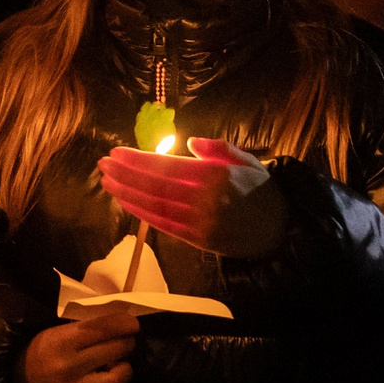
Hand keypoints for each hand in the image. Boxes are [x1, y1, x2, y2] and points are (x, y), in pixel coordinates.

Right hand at [20, 303, 137, 382]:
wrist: (22, 377)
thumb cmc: (47, 349)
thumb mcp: (60, 331)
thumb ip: (89, 327)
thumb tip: (123, 323)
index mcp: (62, 341)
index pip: (102, 328)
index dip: (124, 324)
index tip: (133, 324)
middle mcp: (68, 367)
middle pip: (114, 351)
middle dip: (126, 344)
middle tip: (125, 343)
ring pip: (116, 380)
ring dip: (124, 370)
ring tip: (119, 366)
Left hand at [100, 136, 287, 257]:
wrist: (279, 229)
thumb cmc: (259, 189)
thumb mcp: (245, 160)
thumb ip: (218, 148)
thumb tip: (190, 142)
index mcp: (216, 175)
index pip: (167, 166)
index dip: (138, 160)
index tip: (116, 152)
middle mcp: (205, 200)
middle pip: (155, 187)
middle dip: (125, 175)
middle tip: (103, 164)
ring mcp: (199, 222)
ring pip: (155, 207)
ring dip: (126, 194)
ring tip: (107, 181)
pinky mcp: (196, 240)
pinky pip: (163, 225)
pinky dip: (141, 213)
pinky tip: (125, 201)